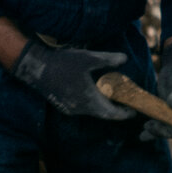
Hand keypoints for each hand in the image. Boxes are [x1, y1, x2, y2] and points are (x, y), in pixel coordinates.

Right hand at [11, 42, 136, 120]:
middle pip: (103, 114)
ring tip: (112, 95)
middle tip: (126, 102)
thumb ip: (108, 59)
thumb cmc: (63, 63)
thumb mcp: (88, 58)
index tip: (134, 110)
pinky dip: (92, 103)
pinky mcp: (64, 106)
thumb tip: (125, 58)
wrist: (37, 68)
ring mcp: (71, 109)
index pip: (112, 114)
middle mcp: (81, 109)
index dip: (124, 114)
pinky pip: (83, 108)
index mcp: (90, 100)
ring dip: (103, 105)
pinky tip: (94, 92)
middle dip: (116, 109)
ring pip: (92, 111)